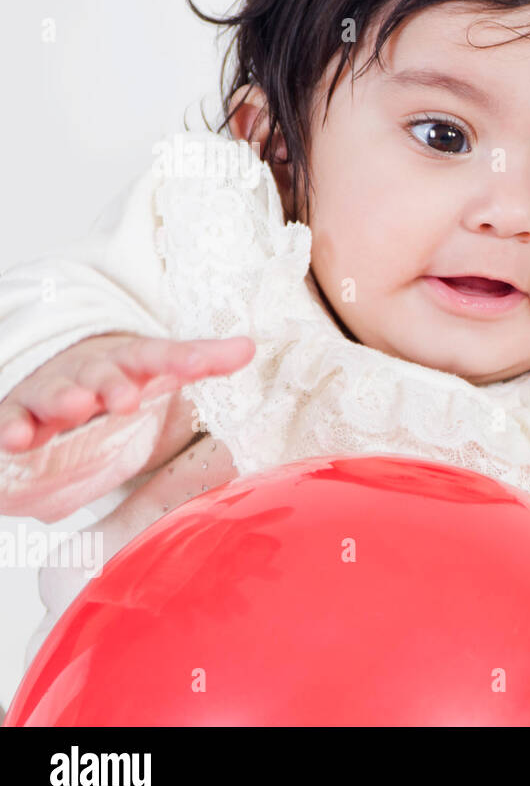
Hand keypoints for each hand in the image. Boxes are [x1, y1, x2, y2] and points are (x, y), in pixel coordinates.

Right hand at [0, 333, 254, 453]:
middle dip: (112, 386)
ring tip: (72, 408)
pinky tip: (17, 438)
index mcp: (130, 360)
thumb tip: (250, 347)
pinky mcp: (21, 411)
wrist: (59, 365)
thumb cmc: (117, 371)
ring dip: (62, 400)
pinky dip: (12, 426)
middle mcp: (90, 371)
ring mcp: (53, 390)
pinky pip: (13, 418)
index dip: (180, 359)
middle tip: (124, 399)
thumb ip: (202, 359)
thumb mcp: (160, 364)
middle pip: (102, 375)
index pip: (158, 355)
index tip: (200, 364)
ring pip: (56, 393)